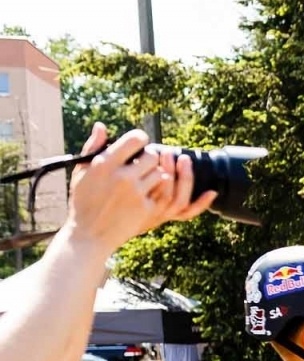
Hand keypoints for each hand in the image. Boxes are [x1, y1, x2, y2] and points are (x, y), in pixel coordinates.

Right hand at [64, 125, 216, 252]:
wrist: (90, 234)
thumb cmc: (84, 200)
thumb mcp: (81, 172)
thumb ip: (93, 147)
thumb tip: (101, 126)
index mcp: (105, 164)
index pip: (135, 140)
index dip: (141, 139)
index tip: (140, 144)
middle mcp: (122, 177)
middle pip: (152, 156)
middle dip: (151, 157)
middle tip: (145, 162)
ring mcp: (137, 194)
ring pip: (161, 174)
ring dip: (156, 174)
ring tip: (146, 178)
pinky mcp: (147, 209)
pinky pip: (164, 193)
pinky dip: (160, 190)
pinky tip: (152, 190)